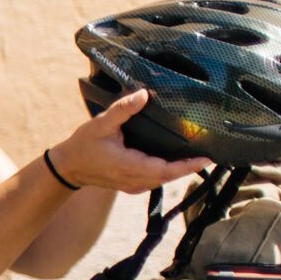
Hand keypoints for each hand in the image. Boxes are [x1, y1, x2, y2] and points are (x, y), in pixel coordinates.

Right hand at [48, 90, 212, 193]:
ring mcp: (132, 185)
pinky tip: (178, 164)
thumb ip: (122, 110)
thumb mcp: (100, 124)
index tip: (206, 159)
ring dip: (181, 171)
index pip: (163, 169)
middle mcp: (132, 179)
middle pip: (168, 176)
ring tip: (200, 159)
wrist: (68, 167)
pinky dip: (169, 173)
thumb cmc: (83, 146)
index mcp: (127, 165)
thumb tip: (143, 94)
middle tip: (212, 155)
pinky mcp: (131, 185)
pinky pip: (155, 181)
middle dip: (190, 167)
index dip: (186, 166)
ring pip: (163, 180)